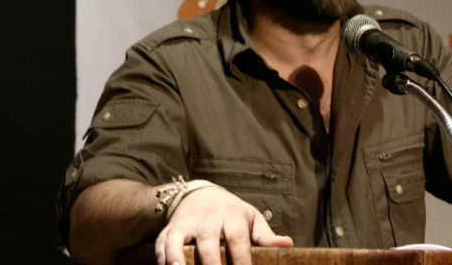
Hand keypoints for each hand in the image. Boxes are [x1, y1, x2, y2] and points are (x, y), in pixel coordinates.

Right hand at [154, 186, 292, 264]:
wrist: (200, 194)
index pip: (238, 239)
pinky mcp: (169, 228)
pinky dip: (162, 255)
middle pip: (209, 238)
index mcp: (233, 217)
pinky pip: (162, 241)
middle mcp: (209, 218)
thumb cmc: (231, 213)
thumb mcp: (251, 220)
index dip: (242, 260)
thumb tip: (288, 245)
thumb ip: (265, 237)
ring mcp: (187, 222)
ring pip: (179, 236)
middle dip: (211, 262)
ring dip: (177, 255)